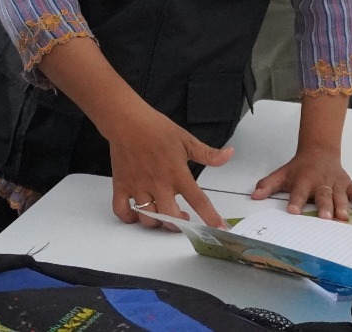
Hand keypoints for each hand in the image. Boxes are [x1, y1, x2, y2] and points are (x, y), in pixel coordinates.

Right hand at [107, 105, 232, 230]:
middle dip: (179, 225)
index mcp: (177, 173)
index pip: (198, 200)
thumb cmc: (157, 128)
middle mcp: (158, 183)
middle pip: (170, 218)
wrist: (127, 120)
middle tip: (182, 217)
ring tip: (162, 214)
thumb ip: (208, 153)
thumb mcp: (186, 140)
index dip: (210, 217)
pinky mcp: (122, 186)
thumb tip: (229, 154)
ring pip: (148, 218)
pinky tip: (138, 213)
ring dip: (157, 222)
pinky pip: (122, 211)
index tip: (219, 229)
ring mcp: (138, 186)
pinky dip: (130, 218)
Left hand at [252, 147, 351, 221]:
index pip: (299, 191)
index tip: (293, 211)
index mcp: (304, 179)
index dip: (296, 201)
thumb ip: (268, 185)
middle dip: (324, 206)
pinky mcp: (348, 184)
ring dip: (343, 206)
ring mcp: (337, 183)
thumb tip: (254, 196)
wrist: (319, 151)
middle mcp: (321, 181)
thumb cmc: (300, 168)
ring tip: (343, 218)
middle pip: (323, 194)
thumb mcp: (282, 174)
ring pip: (341, 194)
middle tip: (325, 218)